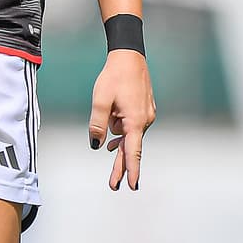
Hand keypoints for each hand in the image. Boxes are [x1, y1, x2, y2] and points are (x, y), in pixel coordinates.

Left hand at [87, 50, 154, 190]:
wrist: (129, 57)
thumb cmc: (115, 77)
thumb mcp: (100, 101)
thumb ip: (97, 125)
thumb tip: (96, 144)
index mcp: (135, 121)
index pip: (132, 152)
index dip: (131, 170)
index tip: (133, 185)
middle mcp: (144, 121)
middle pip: (130, 148)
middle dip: (120, 166)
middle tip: (113, 185)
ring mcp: (146, 115)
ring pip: (127, 133)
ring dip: (116, 131)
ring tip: (109, 111)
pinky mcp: (144, 110)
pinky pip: (130, 125)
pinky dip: (121, 127)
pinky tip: (114, 124)